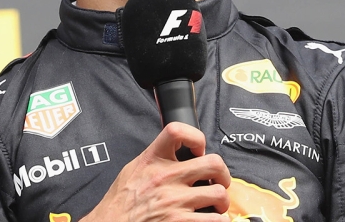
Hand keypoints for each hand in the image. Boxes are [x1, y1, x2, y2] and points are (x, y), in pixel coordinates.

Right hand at [80, 122, 230, 221]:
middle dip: (222, 174)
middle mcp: (166, 177)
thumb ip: (156, 159)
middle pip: (213, 163)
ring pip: (219, 194)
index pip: (177, 131)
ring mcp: (175, 201)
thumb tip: (177, 152)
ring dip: (221, 203)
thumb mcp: (133, 169)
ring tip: (213, 207)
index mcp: (152, 160)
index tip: (198, 150)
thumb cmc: (122, 201)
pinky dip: (217, 221)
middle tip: (218, 182)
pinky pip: (216, 220)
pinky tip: (208, 220)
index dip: (196, 137)